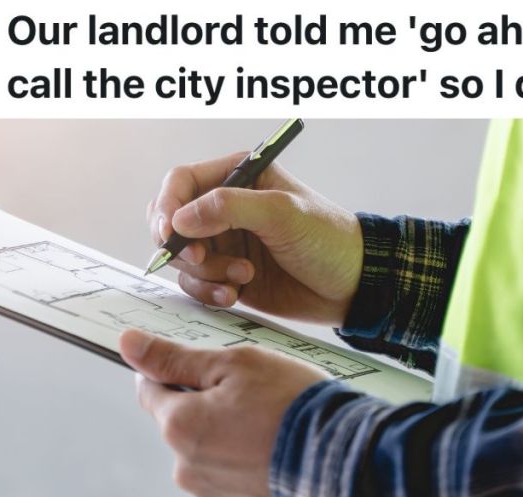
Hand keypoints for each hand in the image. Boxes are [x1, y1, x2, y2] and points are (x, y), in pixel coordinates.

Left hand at [120, 329, 326, 496]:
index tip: (207, 371)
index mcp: (180, 426)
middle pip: (187, 429)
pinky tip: (284, 466)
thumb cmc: (296, 409)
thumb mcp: (237, 364)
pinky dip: (257, 479)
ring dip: (237, 448)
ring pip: (215, 463)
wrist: (350, 469)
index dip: (177, 373)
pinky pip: (239, 494)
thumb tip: (129, 344)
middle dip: (213, 413)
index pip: (151, 391)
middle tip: (261, 402)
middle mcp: (189, 471)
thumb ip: (177, 358)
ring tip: (280, 436)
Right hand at [147, 153, 362, 325]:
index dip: (168, 206)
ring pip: (182, 257)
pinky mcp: (227, 275)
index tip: (170, 233)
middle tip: (203, 259)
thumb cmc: (328, 239)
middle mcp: (226, 207)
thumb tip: (179, 218)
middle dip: (181, 245)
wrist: (353, 285)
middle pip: (171, 221)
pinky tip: (236, 294)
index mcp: (239, 177)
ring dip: (205, 272)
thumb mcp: (282, 213)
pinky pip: (197, 283)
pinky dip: (209, 291)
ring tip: (243, 276)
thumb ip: (230, 207)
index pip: (181, 182)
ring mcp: (225, 243)